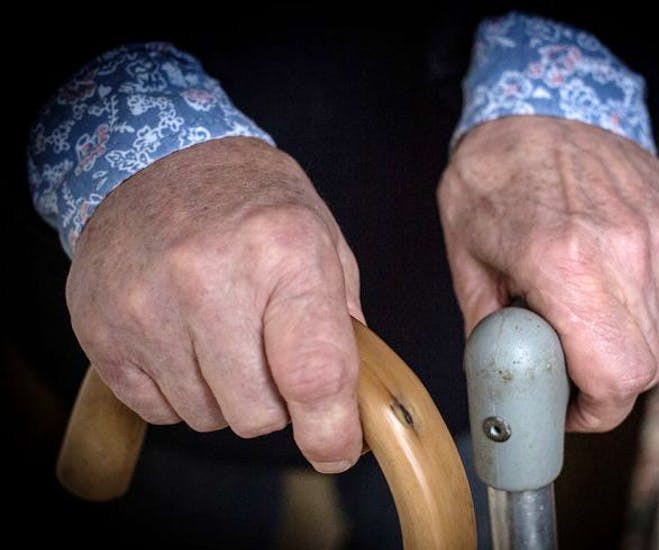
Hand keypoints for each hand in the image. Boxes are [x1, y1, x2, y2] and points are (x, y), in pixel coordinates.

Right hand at [67, 137, 362, 472]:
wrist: (159, 162)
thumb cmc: (255, 205)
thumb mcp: (323, 242)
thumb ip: (345, 326)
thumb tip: (352, 409)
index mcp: (284, 251)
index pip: (314, 374)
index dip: (331, 431)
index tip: (336, 449)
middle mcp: (210, 278)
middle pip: (257, 415)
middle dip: (276, 403)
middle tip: (271, 354)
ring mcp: (147, 306)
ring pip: (207, 418)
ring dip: (227, 395)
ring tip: (224, 334)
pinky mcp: (101, 328)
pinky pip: (158, 410)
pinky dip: (181, 389)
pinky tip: (184, 338)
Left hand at [438, 117, 658, 431]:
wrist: (537, 110)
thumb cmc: (491, 181)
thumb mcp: (467, 260)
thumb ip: (488, 329)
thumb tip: (499, 379)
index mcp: (565, 264)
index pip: (616, 376)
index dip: (595, 410)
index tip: (570, 408)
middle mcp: (626, 250)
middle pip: (644, 365)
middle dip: (605, 381)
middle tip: (569, 366)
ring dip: (623, 339)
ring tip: (581, 308)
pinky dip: (643, 302)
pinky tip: (606, 278)